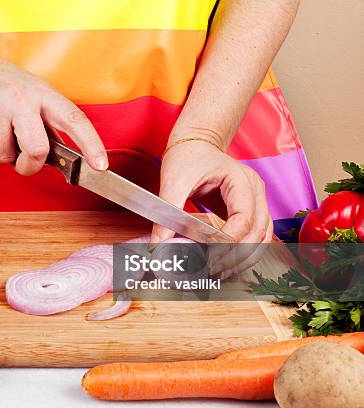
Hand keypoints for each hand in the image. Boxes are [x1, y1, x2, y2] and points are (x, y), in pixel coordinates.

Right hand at [0, 46, 107, 175]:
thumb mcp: (30, 92)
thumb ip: (46, 121)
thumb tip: (64, 158)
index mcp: (41, 93)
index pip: (73, 119)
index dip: (91, 144)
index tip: (101, 165)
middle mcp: (20, 99)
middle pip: (37, 150)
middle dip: (30, 165)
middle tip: (24, 161)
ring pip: (5, 157)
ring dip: (0, 154)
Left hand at [151, 139, 272, 277]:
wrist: (196, 142)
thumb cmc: (187, 156)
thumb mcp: (173, 181)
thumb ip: (166, 212)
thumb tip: (158, 244)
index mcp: (240, 180)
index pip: (244, 218)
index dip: (229, 242)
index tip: (211, 258)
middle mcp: (254, 190)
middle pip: (258, 231)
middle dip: (238, 255)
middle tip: (214, 271)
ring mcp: (256, 199)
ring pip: (263, 236)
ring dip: (246, 257)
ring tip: (222, 273)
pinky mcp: (250, 208)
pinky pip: (257, 234)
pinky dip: (247, 251)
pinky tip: (229, 263)